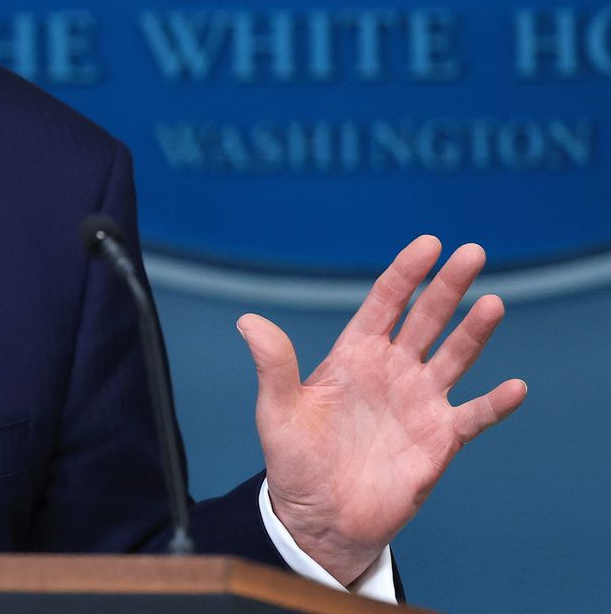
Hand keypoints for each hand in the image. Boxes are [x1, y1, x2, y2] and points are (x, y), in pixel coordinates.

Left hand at [239, 235, 526, 585]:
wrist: (320, 518)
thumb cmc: (295, 461)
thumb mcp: (277, 412)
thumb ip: (273, 366)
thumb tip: (248, 322)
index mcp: (354, 356)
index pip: (384, 304)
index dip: (406, 273)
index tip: (429, 243)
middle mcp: (392, 371)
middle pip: (426, 319)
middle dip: (448, 287)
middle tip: (472, 253)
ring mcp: (419, 402)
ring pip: (454, 357)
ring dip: (474, 332)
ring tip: (493, 303)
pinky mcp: (439, 439)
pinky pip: (473, 416)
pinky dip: (494, 403)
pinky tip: (514, 387)